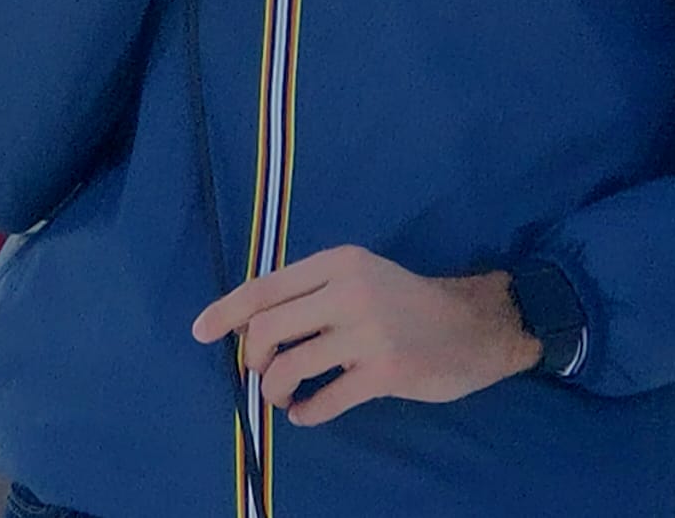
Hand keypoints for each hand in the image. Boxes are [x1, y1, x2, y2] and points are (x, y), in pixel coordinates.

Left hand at [191, 245, 540, 425]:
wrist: (474, 326)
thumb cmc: (406, 302)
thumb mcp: (358, 278)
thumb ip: (311, 292)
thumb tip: (250, 323)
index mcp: (337, 262)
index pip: (265, 287)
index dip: (226, 311)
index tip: (200, 331)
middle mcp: (348, 291)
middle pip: (267, 328)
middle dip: (251, 357)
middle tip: (259, 371)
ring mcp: (367, 331)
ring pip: (290, 366)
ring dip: (273, 389)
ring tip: (282, 397)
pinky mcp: (385, 371)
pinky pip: (325, 399)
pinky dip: (306, 411)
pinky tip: (305, 412)